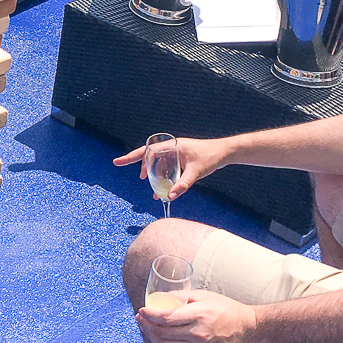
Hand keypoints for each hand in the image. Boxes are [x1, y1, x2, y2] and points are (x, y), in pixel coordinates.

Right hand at [113, 135, 228, 201]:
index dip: (132, 157)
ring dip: (153, 175)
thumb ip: (183, 185)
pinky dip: (163, 178)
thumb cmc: (211, 158)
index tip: (118, 162)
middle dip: (139, 164)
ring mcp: (175, 154)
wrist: (225, 153)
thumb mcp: (196, 172)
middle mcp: (171, 148)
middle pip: (149, 156)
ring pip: (157, 164)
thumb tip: (170, 197)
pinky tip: (164, 191)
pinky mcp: (180, 160)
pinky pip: (166, 168)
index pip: (147, 151)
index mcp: (172, 146)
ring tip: (152, 189)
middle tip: (129, 171)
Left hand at [137, 289, 256, 342]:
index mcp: (197, 315)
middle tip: (140, 318)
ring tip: (147, 329)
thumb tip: (158, 297)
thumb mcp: (203, 296)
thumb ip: (180, 296)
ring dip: (152, 337)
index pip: (165, 317)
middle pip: (162, 333)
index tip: (141, 311)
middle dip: (146, 325)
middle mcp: (197, 334)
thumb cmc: (226, 309)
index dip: (149, 315)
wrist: (248, 329)